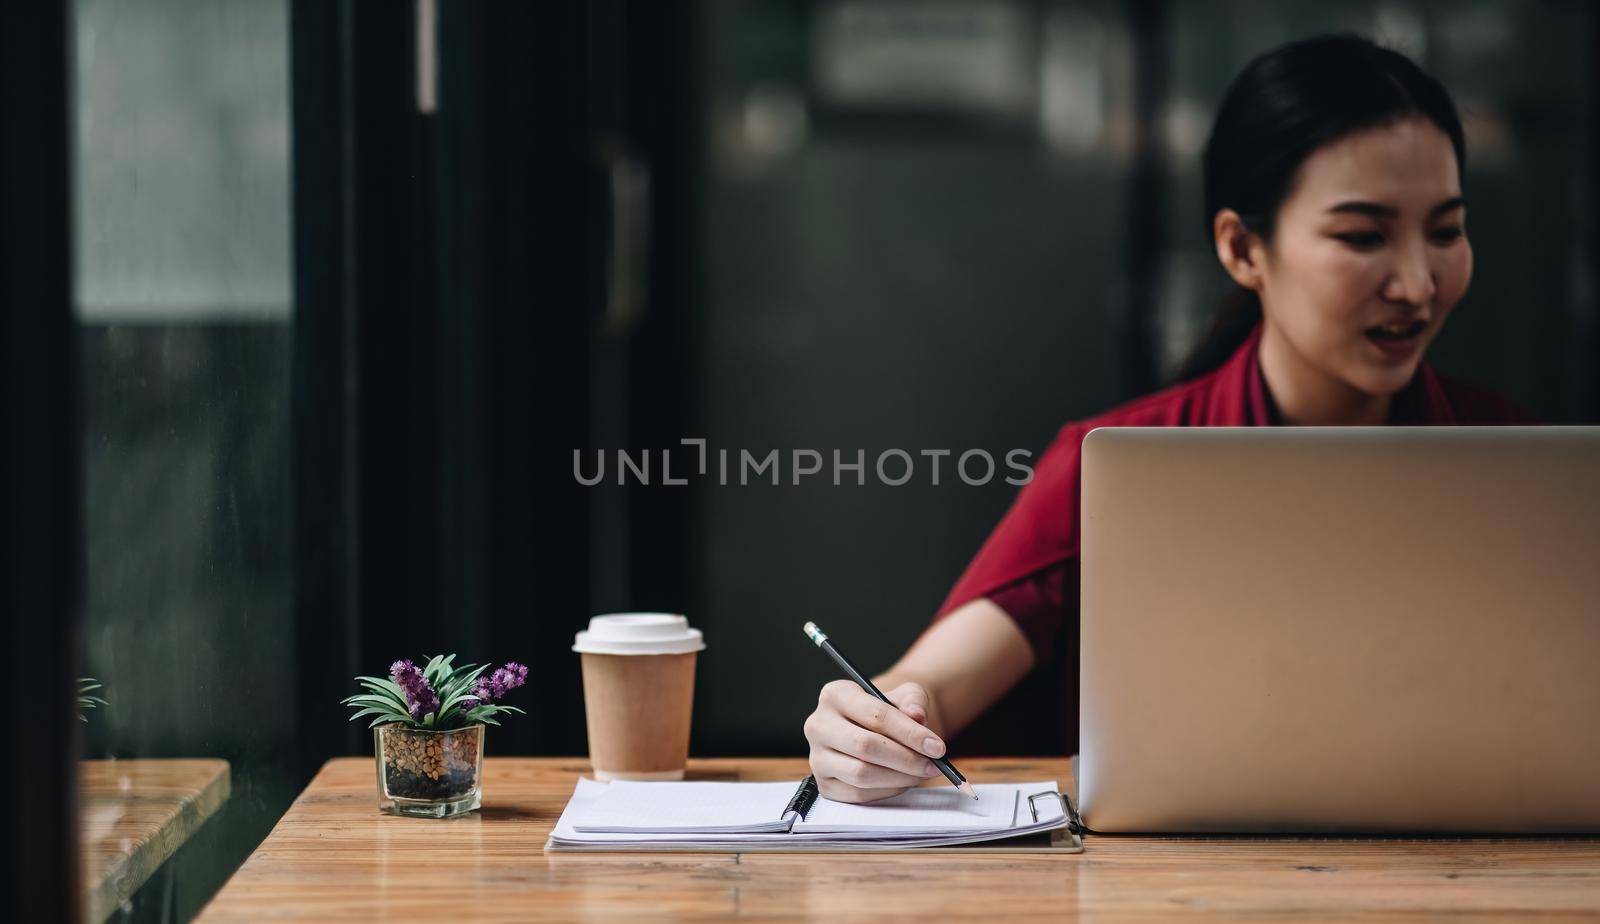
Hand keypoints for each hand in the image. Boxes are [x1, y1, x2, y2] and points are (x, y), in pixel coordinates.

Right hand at [803, 679, 945, 802]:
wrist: (873, 728)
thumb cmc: (890, 710)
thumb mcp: (905, 695)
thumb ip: (914, 700)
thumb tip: (917, 716)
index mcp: (835, 695)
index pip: (874, 715)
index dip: (909, 733)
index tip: (936, 747)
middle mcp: (818, 725)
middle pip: (864, 746)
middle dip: (906, 759)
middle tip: (933, 765)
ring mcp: (817, 757)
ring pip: (861, 774)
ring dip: (898, 777)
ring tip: (921, 773)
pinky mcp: (824, 784)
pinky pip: (858, 794)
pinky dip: (886, 791)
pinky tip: (903, 781)